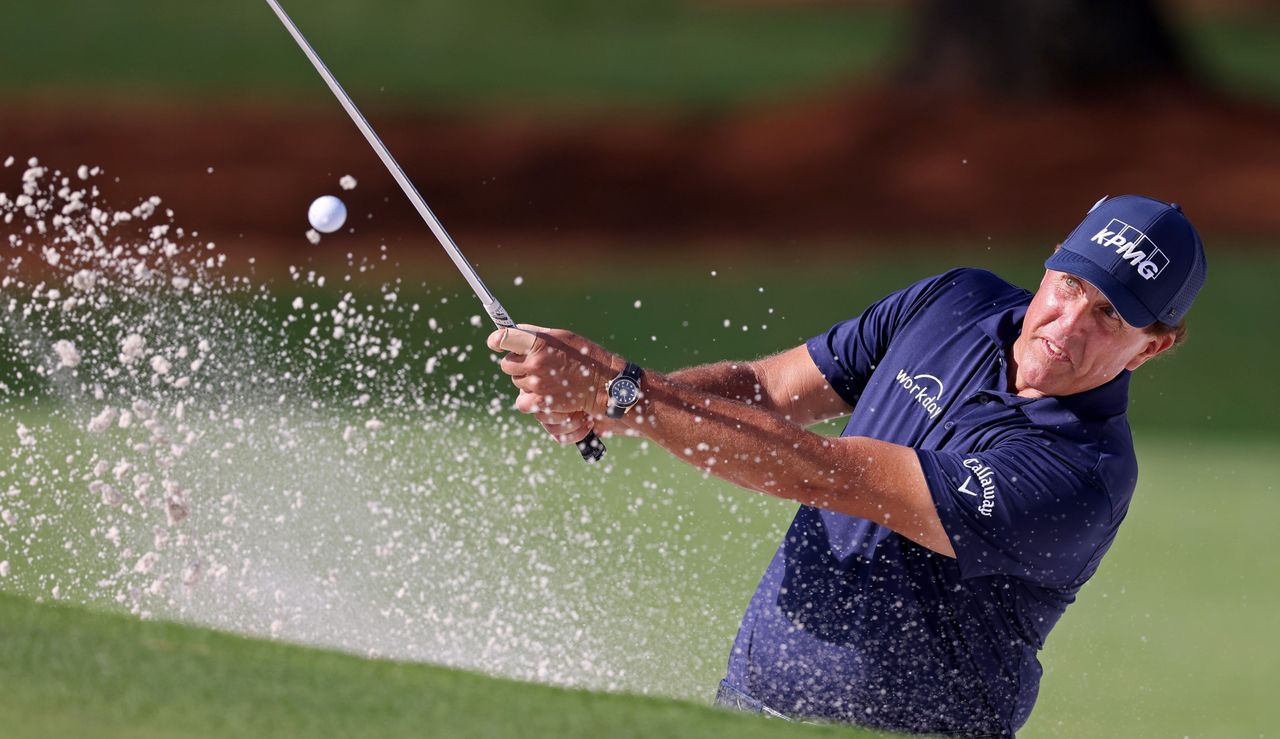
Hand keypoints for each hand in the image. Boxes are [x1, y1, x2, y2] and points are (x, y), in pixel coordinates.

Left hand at [486, 324, 621, 424]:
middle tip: (533, 364)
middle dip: (517, 363)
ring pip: (516, 382)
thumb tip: (512, 331)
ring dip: (526, 380)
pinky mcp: (540, 402)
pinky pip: (522, 401)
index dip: (496, 341)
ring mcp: (536, 384)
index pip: (504, 338)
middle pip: (507, 364)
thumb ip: (535, 334)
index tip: (496, 343)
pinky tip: (542, 393)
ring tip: (546, 378)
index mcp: (539, 343)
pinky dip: (529, 399)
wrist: (602, 384)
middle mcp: (535, 363)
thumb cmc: (583, 356)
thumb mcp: (561, 336)